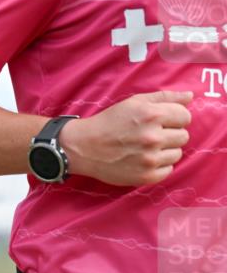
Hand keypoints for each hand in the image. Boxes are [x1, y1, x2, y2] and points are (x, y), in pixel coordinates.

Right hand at [61, 90, 192, 186]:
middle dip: (170, 134)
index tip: (160, 121)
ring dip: (165, 151)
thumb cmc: (109, 122)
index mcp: (152, 115)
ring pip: (177, 154)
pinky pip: (168, 170)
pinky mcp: (146, 176)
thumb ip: (164, 97)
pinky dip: (159, 166)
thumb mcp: (134, 102)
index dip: (174, 118)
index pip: (185, 116)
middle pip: (183, 136)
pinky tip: (144, 160)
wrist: (83, 147)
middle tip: (151, 136)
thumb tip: (190, 96)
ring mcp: (150, 159)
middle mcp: (153, 137)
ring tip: (146, 149)